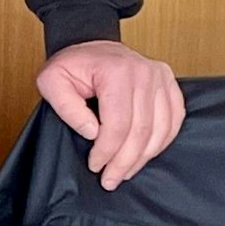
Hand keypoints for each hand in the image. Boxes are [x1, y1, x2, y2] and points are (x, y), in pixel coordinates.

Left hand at [35, 40, 185, 190]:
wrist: (91, 45)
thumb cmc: (71, 64)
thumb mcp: (51, 81)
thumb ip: (66, 107)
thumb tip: (92, 133)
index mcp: (117, 71)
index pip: (118, 123)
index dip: (107, 150)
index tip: (95, 165)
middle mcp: (145, 73)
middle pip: (142, 130)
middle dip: (125, 161)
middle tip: (110, 180)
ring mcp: (161, 78)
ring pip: (161, 129)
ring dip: (143, 157)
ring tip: (125, 172)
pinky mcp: (169, 85)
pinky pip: (173, 120)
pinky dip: (161, 142)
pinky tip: (145, 154)